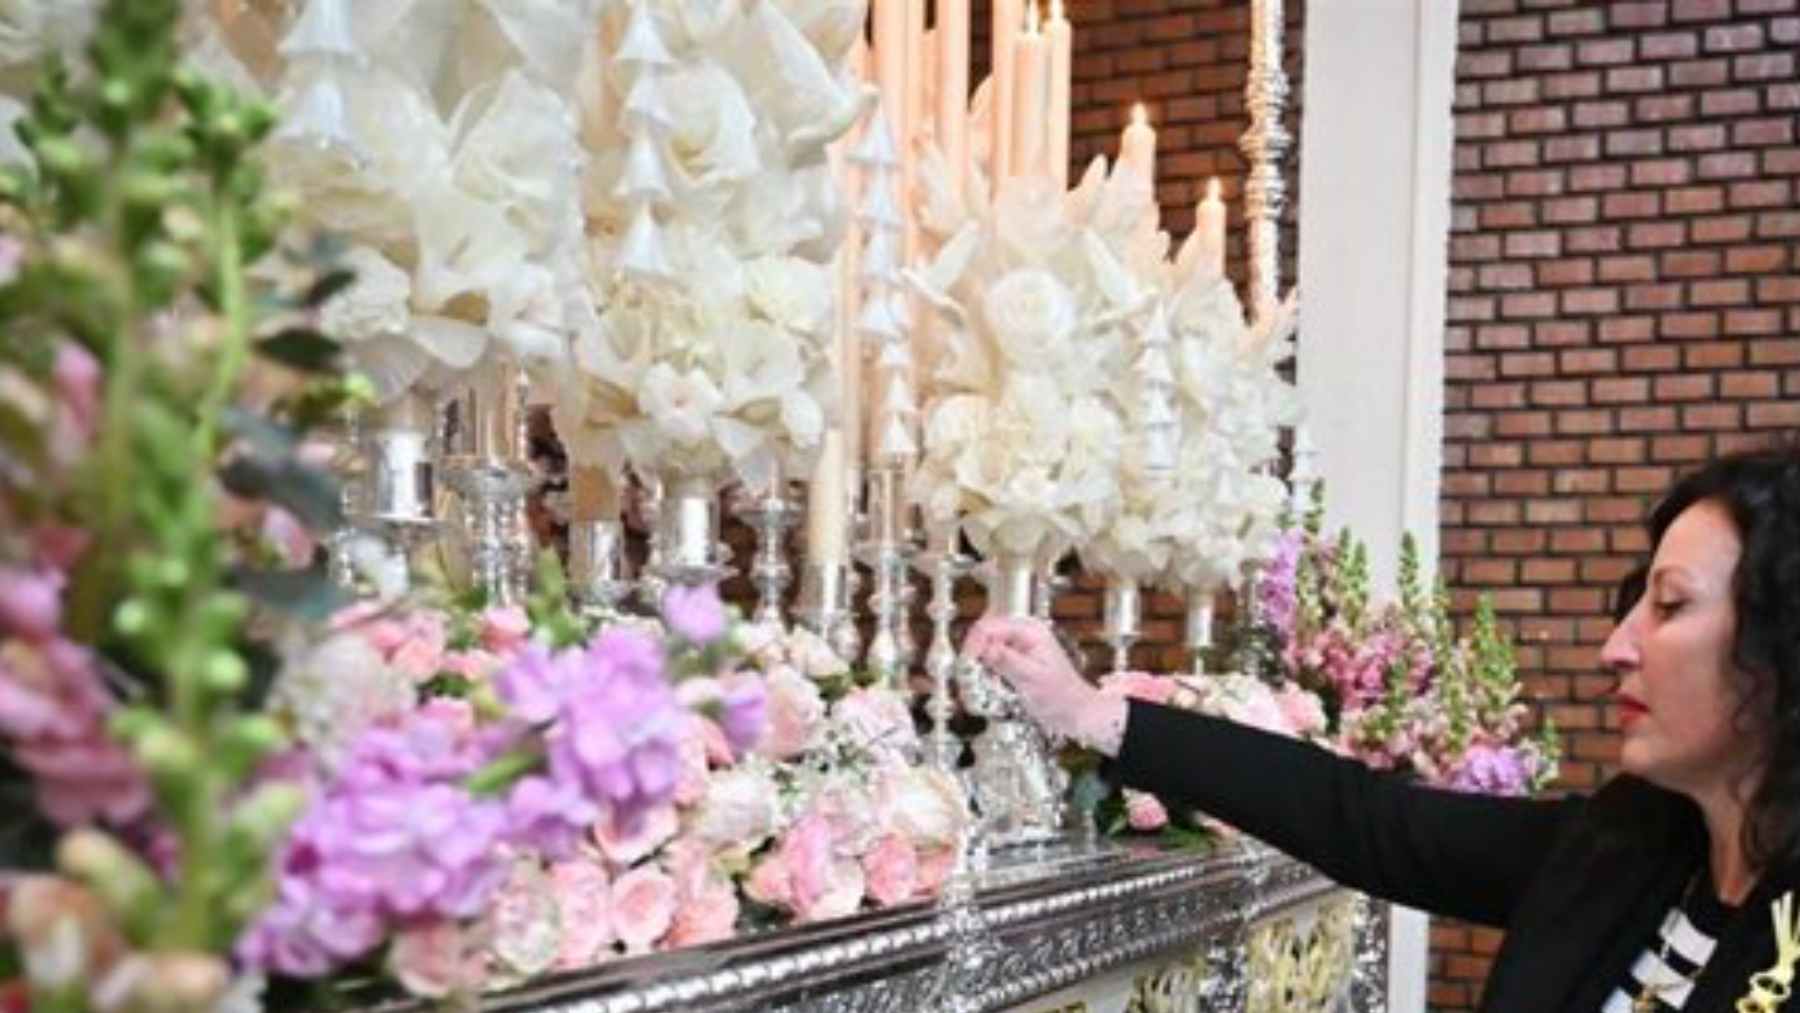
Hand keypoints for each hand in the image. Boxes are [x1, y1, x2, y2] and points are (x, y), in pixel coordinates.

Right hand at [963, 617, 1126, 754]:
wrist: (1075, 711)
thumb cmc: (1060, 697)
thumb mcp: (1031, 678)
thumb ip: (1007, 661)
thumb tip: (984, 648)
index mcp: (1030, 631)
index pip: (990, 626)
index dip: (974, 643)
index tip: (968, 663)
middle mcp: (1024, 632)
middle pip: (985, 631)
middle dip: (975, 651)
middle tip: (970, 672)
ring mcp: (1020, 644)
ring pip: (986, 643)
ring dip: (979, 659)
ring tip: (982, 678)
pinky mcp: (1017, 656)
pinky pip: (992, 654)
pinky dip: (987, 666)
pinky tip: (992, 680)